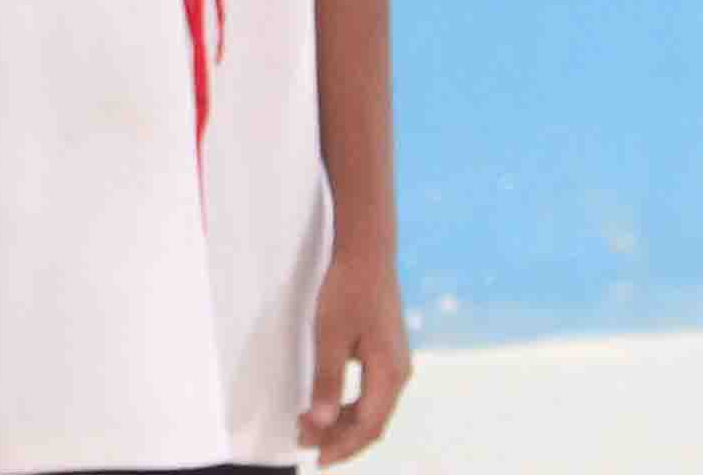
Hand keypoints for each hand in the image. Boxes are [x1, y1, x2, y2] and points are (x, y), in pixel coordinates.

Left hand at [300, 244, 412, 465]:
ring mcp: (395, 362)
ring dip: (342, 422)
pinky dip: (349, 404)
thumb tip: (320, 424)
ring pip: (371, 407)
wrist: (366, 249)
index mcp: (390, 373)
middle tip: (304, 443)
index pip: (368, 427)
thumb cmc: (348, 289)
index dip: (341, 447)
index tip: (315, 459)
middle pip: (372, 421)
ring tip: (310, 427)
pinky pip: (371, 391)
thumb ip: (326, 380)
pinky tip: (327, 404)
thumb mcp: (330, 334)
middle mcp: (399, 372)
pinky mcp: (386, 351)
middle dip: (339, 438)